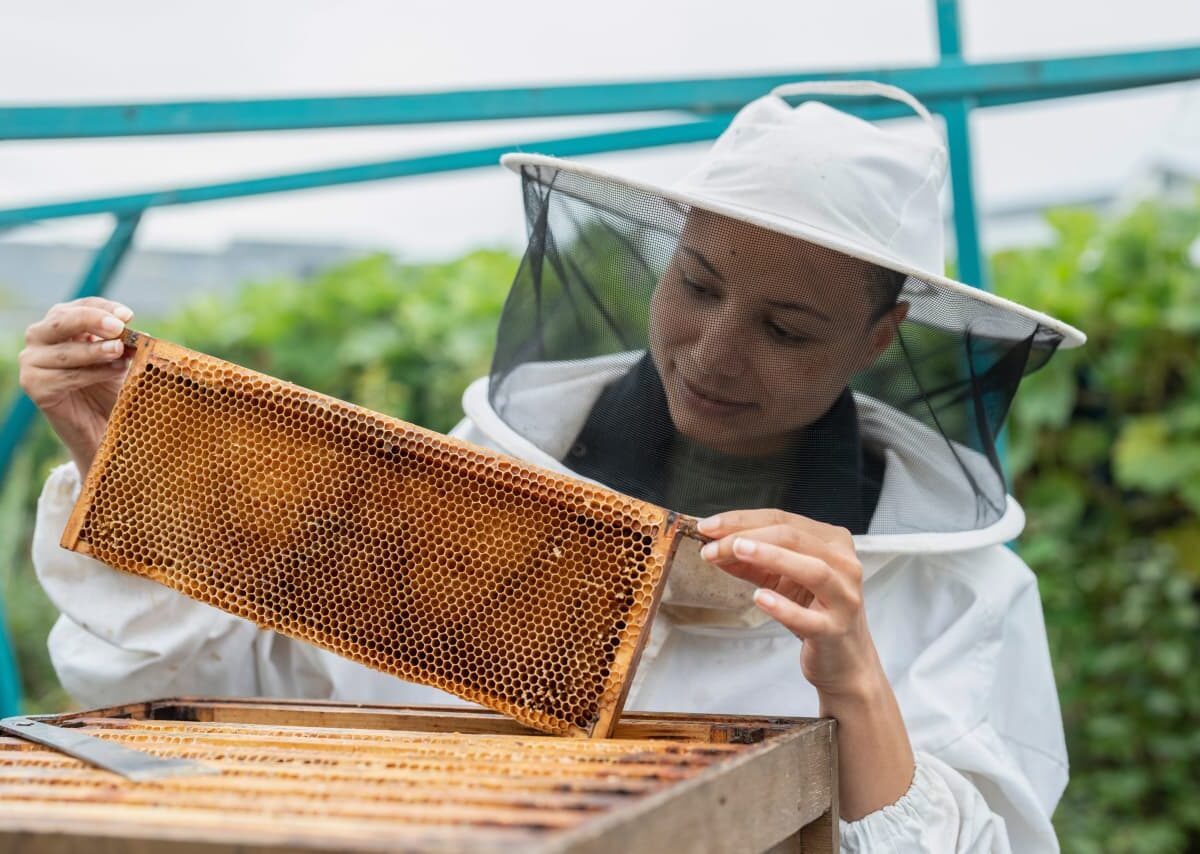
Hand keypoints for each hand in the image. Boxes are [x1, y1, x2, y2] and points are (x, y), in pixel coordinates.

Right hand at [19, 298, 134, 477]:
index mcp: (61, 325)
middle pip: (62, 320)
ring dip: (95, 350)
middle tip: (119, 327)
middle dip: (92, 320)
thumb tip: (137, 332)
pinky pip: (64, 376)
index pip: (80, 306)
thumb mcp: (120, 360)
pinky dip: (91, 373)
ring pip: (64, 351)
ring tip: (120, 352)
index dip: (103, 308)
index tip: (128, 315)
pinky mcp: (34, 387)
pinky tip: (114, 371)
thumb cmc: (111, 389)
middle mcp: (40, 338)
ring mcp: (32, 362)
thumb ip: (124, 344)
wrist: (103, 428)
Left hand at [697, 508, 883, 699]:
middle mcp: (843, 564)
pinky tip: (759, 598)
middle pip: (793, 537)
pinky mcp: (835, 630)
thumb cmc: (813, 610)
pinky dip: (783, 606)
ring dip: (771, 556)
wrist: (844, 659)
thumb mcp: (781, 580)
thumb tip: (714, 547)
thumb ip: (751, 562)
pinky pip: (808, 617)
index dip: (742, 520)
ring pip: (812, 569)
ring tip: (736, 551)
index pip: (782, 519)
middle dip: (747, 537)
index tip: (708, 526)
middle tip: (711, 545)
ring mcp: (843, 598)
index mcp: (831, 542)